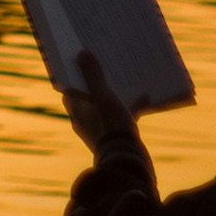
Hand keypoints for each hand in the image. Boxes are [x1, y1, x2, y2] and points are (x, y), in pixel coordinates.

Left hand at [65, 57, 153, 185]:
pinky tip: (145, 96)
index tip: (80, 56)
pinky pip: (122, 116)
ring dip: (116, 92)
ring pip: (107, 105)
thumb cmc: (111, 126)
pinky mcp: (116, 136)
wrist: (128, 161)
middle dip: (98, 79)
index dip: (74, 72)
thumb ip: (92, 75)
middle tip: (105, 61)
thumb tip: (81, 54)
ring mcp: (102, 129)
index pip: (70, 87)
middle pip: (89, 94)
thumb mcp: (103, 96)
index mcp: (77, 112)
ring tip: (126, 75)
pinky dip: (131, 106)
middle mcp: (86, 121)